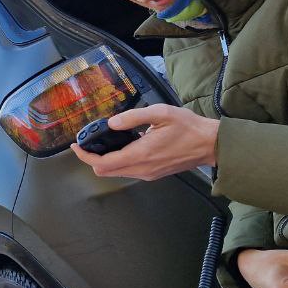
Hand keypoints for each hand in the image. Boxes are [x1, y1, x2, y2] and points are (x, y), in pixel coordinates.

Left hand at [70, 104, 218, 180]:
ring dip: (106, 161)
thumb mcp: (161, 113)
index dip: (85, 156)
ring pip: (116, 173)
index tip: (76, 146)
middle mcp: (141, 169)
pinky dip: (119, 162)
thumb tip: (112, 123)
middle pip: (105, 171)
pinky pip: (128, 171)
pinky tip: (124, 146)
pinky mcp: (153, 174)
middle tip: (89, 142)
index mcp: (141, 154)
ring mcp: (148, 174)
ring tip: (105, 142)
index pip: (103, 163)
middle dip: (92, 159)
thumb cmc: (189, 127)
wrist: (211, 145)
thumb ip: (133, 117)